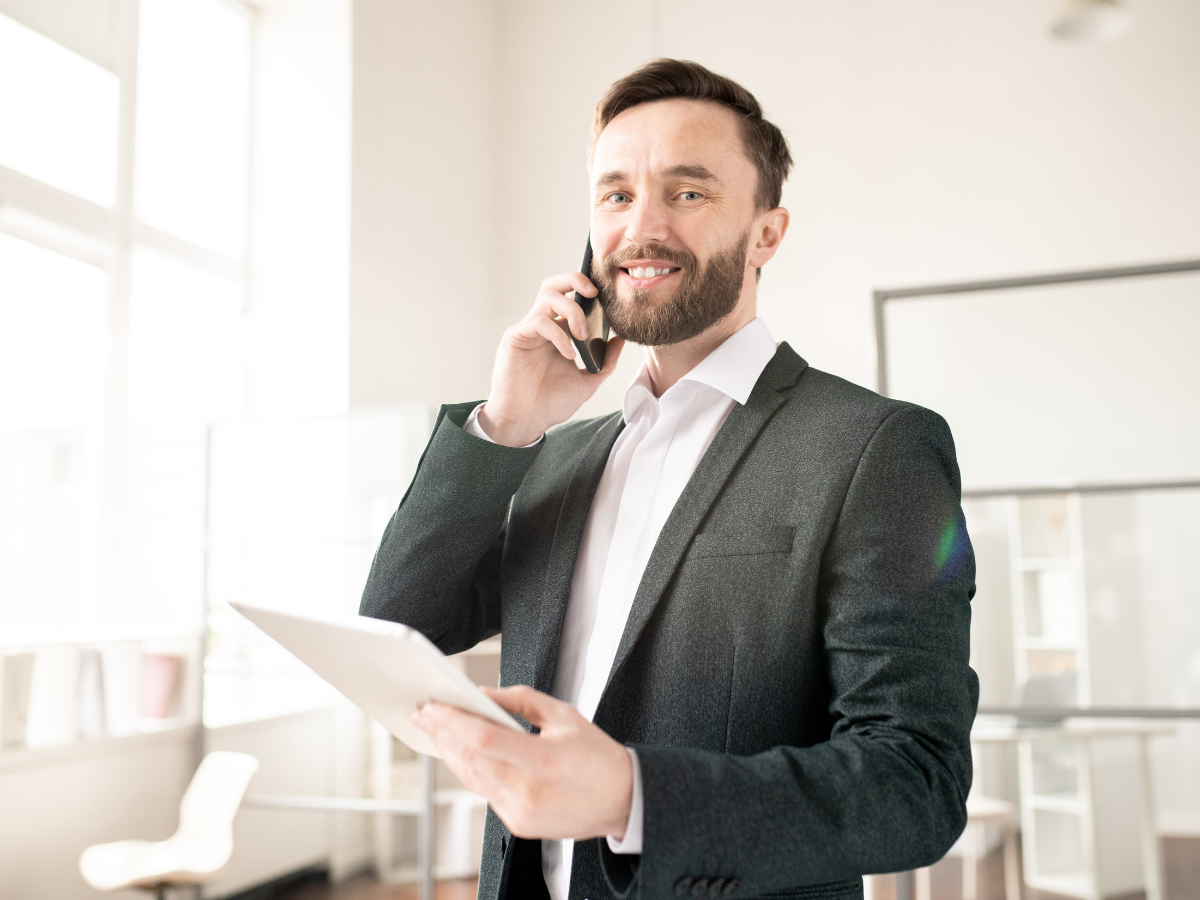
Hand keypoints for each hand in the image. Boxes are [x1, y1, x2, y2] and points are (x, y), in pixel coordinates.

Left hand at [411, 685, 633, 840]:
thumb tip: (483, 693)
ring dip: (451, 753)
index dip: (452, 722)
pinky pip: (486, 793)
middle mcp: (529, 791)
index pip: (483, 739)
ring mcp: (521, 812)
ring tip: (435, 730)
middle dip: (443, 734)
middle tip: (424, 713)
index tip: (433, 707)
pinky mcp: (518, 824)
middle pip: (470, 761)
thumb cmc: (596, 756)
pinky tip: (461, 754)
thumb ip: (520, 700)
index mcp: (543, 760)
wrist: (622, 799)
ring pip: (472, 779)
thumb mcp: (564, 715)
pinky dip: (471, 772)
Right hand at [478, 273, 624, 446]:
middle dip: (575, 278)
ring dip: (572, 311)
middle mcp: (543, 325)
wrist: (526, 422)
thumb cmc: (551, 403)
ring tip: (583, 335)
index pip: (570, 297)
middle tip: (595, 293)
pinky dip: (559, 335)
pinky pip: (539, 322)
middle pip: (554, 284)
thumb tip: (621, 339)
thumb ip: (605, 361)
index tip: (608, 295)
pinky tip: (569, 355)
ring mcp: (528, 330)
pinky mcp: (515, 337)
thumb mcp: (588, 381)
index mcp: (559, 331)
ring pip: (548, 296)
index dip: (586, 288)